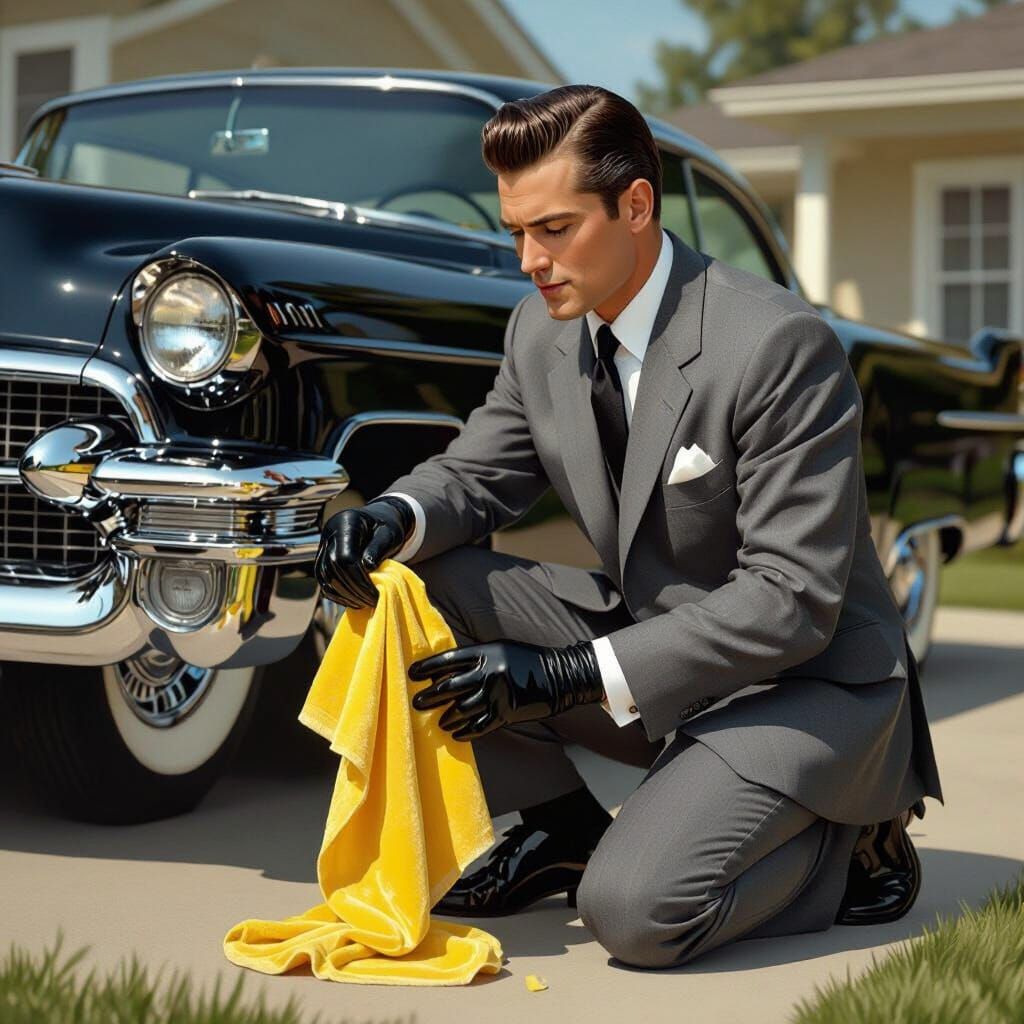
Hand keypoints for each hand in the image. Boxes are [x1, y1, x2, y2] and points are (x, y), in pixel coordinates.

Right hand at [314, 496, 414, 607]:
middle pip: (333, 568)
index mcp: (346, 523)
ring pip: (325, 577)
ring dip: (344, 594)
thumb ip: (378, 548)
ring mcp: (323, 546)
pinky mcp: (322, 558)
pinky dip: (337, 594)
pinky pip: (324, 580)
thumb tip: (368, 567)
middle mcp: (330, 534)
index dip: (359, 579)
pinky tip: (353, 601)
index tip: (375, 594)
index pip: (345, 557)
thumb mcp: (390, 533)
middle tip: (372, 602)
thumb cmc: (388, 526)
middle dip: (352, 590)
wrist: (378, 519)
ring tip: (364, 604)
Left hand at [408, 638, 603, 740]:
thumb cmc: (525, 660)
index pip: (448, 660)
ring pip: (461, 709)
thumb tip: (446, 672)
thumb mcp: (500, 650)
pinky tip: (457, 734)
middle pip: (449, 687)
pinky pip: (479, 726)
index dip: (427, 668)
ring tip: (439, 722)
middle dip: (429, 697)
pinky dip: (465, 732)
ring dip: (446, 718)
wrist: (559, 676)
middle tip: (416, 703)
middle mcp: (489, 672)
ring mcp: (497, 694)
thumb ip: (476, 659)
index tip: (412, 674)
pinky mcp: (506, 713)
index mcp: (486, 652)